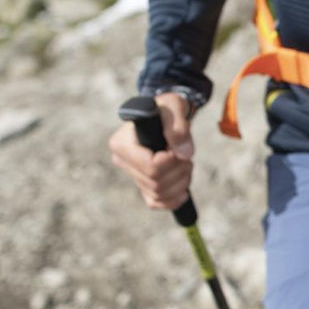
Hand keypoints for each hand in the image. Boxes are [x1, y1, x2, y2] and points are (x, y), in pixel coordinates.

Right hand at [108, 92, 194, 208]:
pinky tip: (183, 191)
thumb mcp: (175, 107)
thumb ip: (179, 128)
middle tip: (186, 155)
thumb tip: (184, 155)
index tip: (178, 148)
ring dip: (180, 183)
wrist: (167, 114)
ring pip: (158, 193)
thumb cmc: (168, 107)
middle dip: (179, 171)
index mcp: (122, 143)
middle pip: (156, 183)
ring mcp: (131, 173)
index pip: (150, 167)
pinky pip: (154, 202)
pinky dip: (171, 200)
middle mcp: (122, 161)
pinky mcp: (142, 182)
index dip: (172, 162)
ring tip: (185, 164)